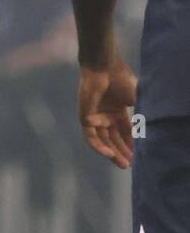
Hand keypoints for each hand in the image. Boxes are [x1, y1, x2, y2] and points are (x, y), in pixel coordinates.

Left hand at [78, 53, 136, 167]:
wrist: (104, 68)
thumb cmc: (121, 79)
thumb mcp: (136, 100)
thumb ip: (140, 114)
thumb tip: (147, 129)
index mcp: (117, 111)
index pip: (125, 132)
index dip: (131, 143)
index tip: (139, 156)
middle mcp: (105, 115)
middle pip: (113, 138)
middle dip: (122, 151)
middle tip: (130, 165)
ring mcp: (95, 117)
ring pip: (102, 140)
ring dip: (112, 152)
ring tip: (122, 163)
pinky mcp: (85, 117)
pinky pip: (91, 136)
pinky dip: (99, 145)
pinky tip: (109, 153)